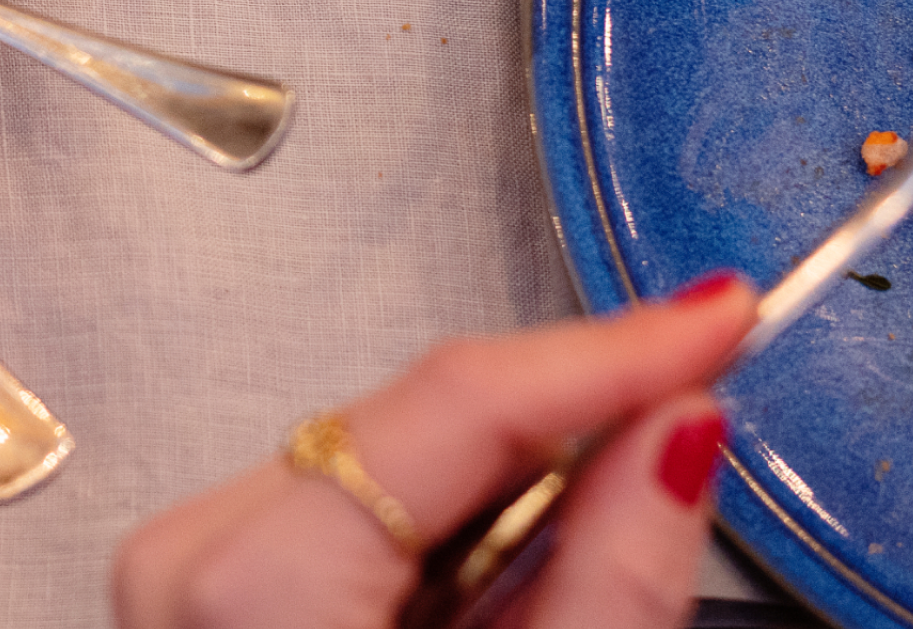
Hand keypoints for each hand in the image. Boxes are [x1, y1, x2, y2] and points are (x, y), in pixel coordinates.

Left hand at [113, 274, 755, 628]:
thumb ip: (612, 573)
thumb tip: (678, 432)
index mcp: (252, 583)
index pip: (463, 398)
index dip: (613, 349)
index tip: (723, 314)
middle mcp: (192, 560)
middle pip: (426, 424)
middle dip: (572, 429)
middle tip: (698, 428)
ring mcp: (189, 580)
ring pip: (399, 472)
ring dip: (517, 504)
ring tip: (586, 589)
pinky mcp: (213, 602)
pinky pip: (358, 529)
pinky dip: (454, 552)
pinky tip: (508, 608)